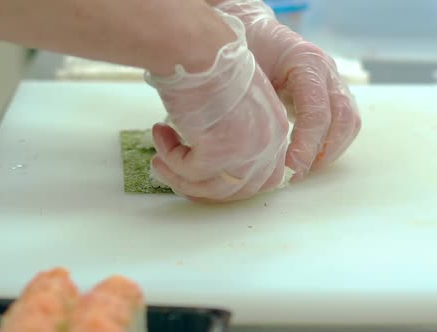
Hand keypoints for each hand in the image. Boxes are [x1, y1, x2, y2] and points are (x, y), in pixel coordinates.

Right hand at [145, 10, 289, 202]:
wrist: (201, 48)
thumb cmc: (214, 66)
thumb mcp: (240, 105)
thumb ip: (238, 133)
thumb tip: (211, 156)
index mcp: (276, 131)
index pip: (264, 179)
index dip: (231, 184)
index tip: (205, 176)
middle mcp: (267, 146)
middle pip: (237, 191)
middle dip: (202, 187)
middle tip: (174, 170)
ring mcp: (245, 152)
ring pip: (211, 189)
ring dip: (179, 176)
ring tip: (159, 160)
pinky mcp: (217, 153)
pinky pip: (187, 172)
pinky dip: (169, 157)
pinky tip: (160, 133)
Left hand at [215, 0, 361, 180]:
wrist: (253, 30)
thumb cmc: (245, 47)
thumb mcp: (246, 68)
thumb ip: (258, 99)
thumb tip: (262, 145)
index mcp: (307, 61)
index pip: (318, 108)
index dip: (307, 142)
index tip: (291, 166)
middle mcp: (328, 71)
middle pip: (343, 117)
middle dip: (322, 151)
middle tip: (296, 173)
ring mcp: (333, 82)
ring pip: (349, 122)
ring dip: (331, 151)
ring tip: (303, 169)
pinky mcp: (331, 93)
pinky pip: (344, 123)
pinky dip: (331, 144)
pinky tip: (309, 158)